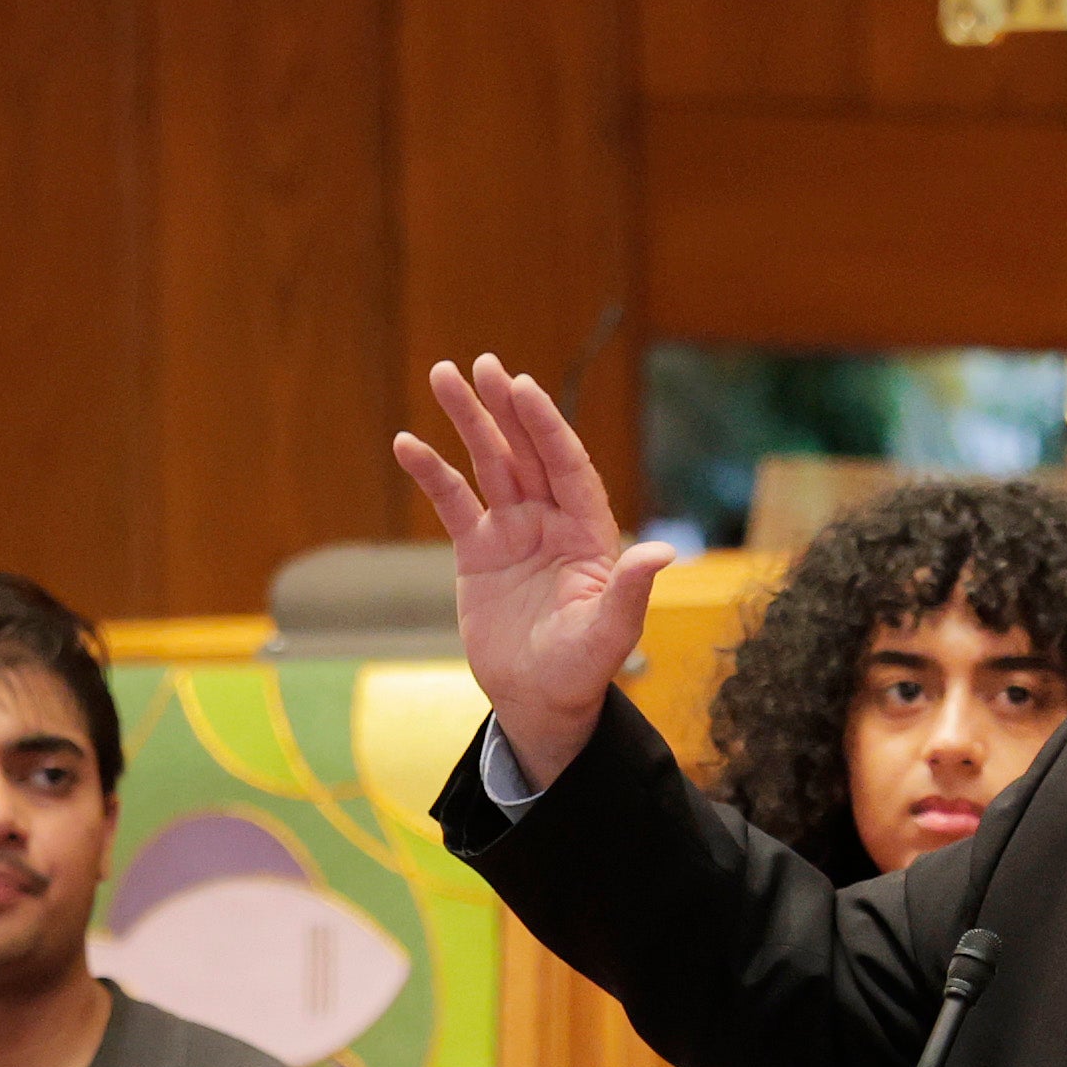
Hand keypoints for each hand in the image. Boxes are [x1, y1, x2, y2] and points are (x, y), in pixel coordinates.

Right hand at [392, 359, 674, 791]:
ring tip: (442, 374)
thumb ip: (629, 592)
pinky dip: (431, 473)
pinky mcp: (478, 550)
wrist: (540, 701)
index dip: (547, 427)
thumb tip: (659, 554)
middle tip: (483, 365)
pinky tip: (407, 443)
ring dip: (468, 420)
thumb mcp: (608, 635)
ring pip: (489, 464)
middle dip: (506, 408)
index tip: (524, 388)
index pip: (567, 465)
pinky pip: (452, 502)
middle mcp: (552, 520)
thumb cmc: (582, 670)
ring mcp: (514, 530)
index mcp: (589, 531)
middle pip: (527, 452)